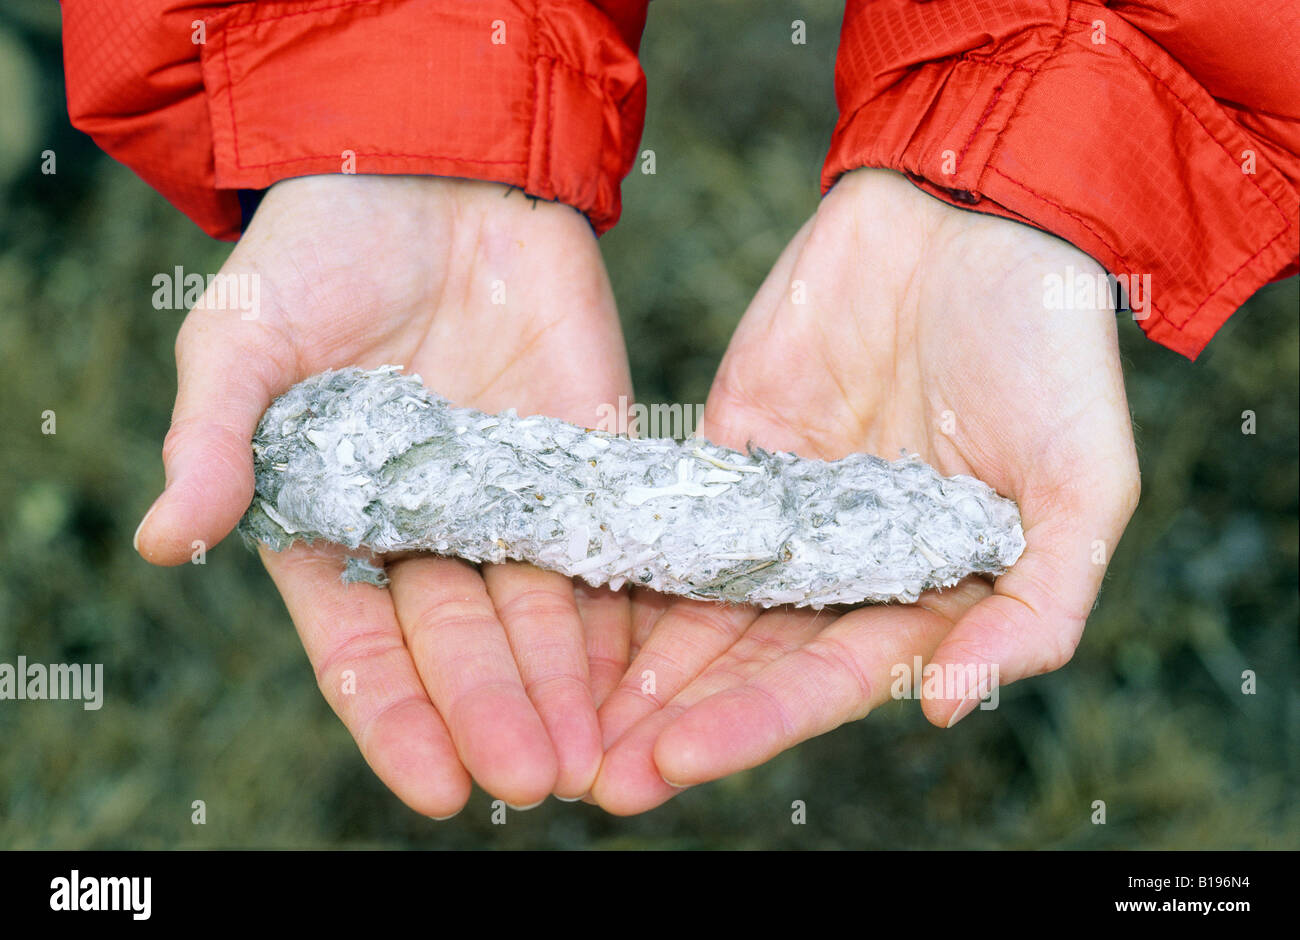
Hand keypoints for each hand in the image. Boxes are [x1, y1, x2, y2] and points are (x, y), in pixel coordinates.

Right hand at [134, 175, 633, 815]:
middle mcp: (430, 530)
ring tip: (594, 754)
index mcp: (338, 526)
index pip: (366, 647)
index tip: (439, 787)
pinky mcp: (585, 454)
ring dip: (569, 684)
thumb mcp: (246, 341)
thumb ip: (216, 439)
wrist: (430, 170)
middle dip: (497, 712)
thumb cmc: (317, 255)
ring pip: (544, 609)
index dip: (400, 719)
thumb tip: (165, 540)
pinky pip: (610, 538)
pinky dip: (627, 600)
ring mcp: (514, 496)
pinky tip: (650, 662)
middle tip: (533, 779)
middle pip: (466, 641)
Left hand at [590, 167, 1140, 813]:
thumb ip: (1037, 603)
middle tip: (594, 776)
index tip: (674, 761)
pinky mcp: (730, 447)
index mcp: (927, 590)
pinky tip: (562, 603)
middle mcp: (846, 566)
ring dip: (635, 662)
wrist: (971, 216)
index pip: (830, 676)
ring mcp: (783, 509)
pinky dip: (621, 559)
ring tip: (563, 717)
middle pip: (748, 656)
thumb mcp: (1082, 484)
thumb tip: (950, 705)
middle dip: (674, 716)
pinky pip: (669, 512)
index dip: (755, 721)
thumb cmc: (1050, 351)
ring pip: (697, 600)